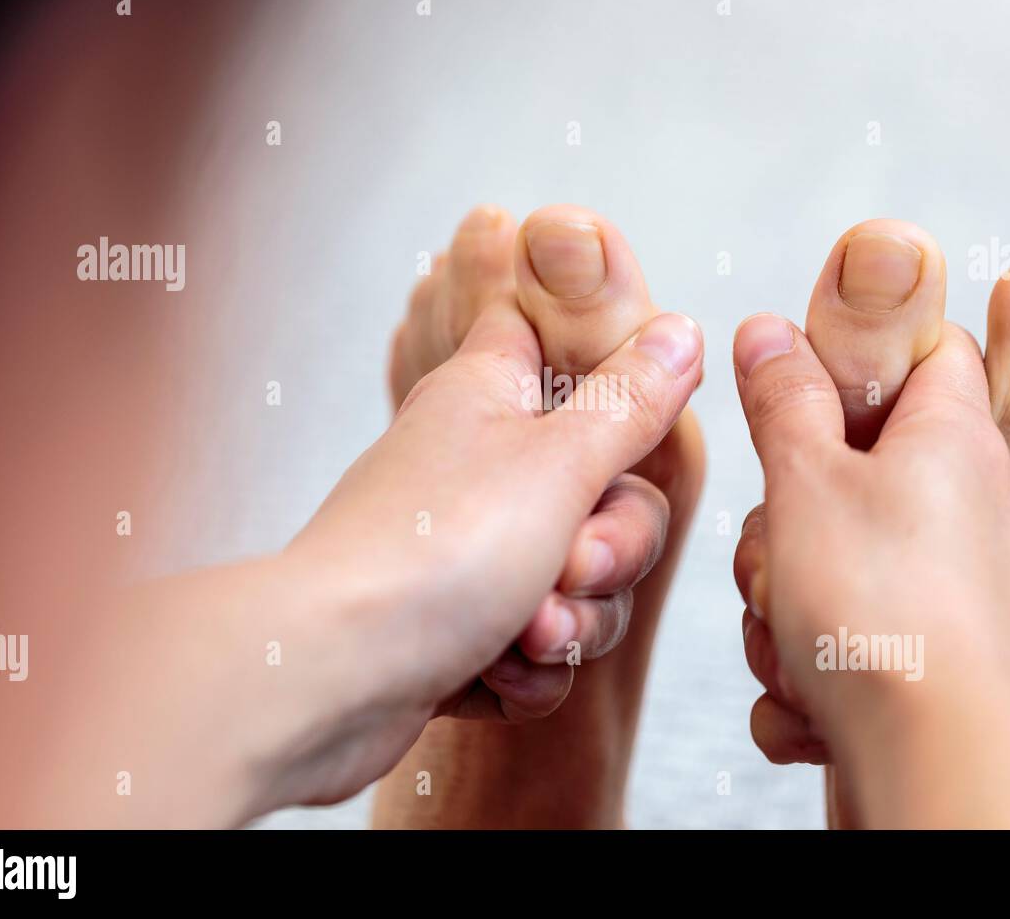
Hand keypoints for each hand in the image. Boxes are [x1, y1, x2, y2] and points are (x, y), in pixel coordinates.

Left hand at [279, 297, 702, 803]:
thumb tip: (681, 331)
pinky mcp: (452, 631)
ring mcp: (462, 554)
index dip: (604, 368)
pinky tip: (491, 673)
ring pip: (576, 584)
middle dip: (608, 552)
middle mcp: (474, 468)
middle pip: (601, 494)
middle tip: (571, 566)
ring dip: (570, 622)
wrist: (329, 678)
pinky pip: (534, 649)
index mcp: (489, 398)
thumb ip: (629, 403)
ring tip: (524, 633)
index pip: (555, 340)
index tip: (620, 410)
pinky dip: (525, 669)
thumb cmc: (431, 555)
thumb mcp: (560, 463)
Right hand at [730, 313, 1009, 826]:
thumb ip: (784, 401)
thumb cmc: (881, 614)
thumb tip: (769, 329)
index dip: (859, 355)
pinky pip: (837, 642)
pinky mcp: (919, 660)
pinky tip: (813, 698)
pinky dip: (807, 672)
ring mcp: (941, 589)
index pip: (927, 351)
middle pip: (844, 472)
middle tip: (782, 552)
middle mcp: (958, 510)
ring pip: (824, 565)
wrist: (933, 761)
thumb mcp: (809, 480)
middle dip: (782, 523)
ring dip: (780, 606)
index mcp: (949, 441)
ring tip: (795, 639)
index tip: (801, 387)